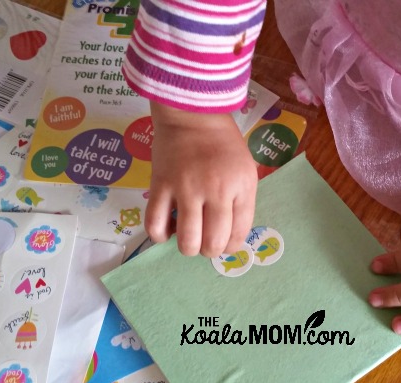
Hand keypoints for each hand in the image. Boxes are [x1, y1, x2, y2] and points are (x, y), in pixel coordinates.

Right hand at [146, 102, 257, 256]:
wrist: (192, 114)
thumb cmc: (223, 143)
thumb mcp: (245, 171)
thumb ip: (241, 202)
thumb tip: (230, 236)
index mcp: (241, 187)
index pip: (239, 234)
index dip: (231, 246)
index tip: (224, 241)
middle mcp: (215, 191)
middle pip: (213, 244)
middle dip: (209, 250)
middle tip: (205, 240)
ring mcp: (186, 189)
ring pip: (187, 242)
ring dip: (188, 248)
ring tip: (187, 237)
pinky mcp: (160, 185)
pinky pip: (155, 224)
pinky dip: (160, 236)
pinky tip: (167, 230)